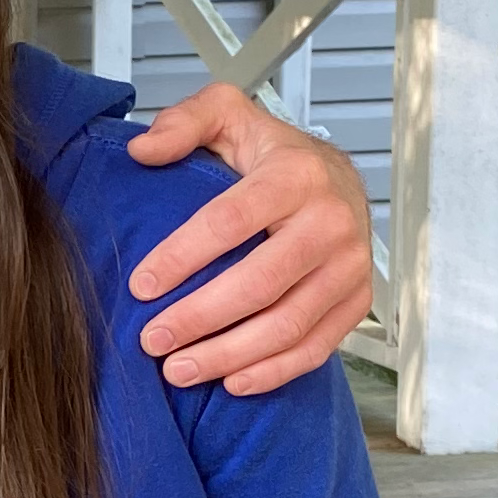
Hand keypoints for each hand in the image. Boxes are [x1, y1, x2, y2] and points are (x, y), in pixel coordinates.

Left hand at [125, 86, 374, 392]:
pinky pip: (315, 348)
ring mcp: (350, 267)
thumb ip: (184, 122)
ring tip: (177, 370)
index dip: (182, 256)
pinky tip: (231, 382)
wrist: (341, 181)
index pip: (231, 221)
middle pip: (259, 283)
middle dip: (199, 318)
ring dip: (228, 355)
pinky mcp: (356, 302)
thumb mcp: (229, 116)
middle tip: (151, 340)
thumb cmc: (273, 156)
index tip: (140, 287)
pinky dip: (272, 372)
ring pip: (286, 325)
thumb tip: (142, 150)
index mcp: (296, 175)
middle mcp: (331, 222)